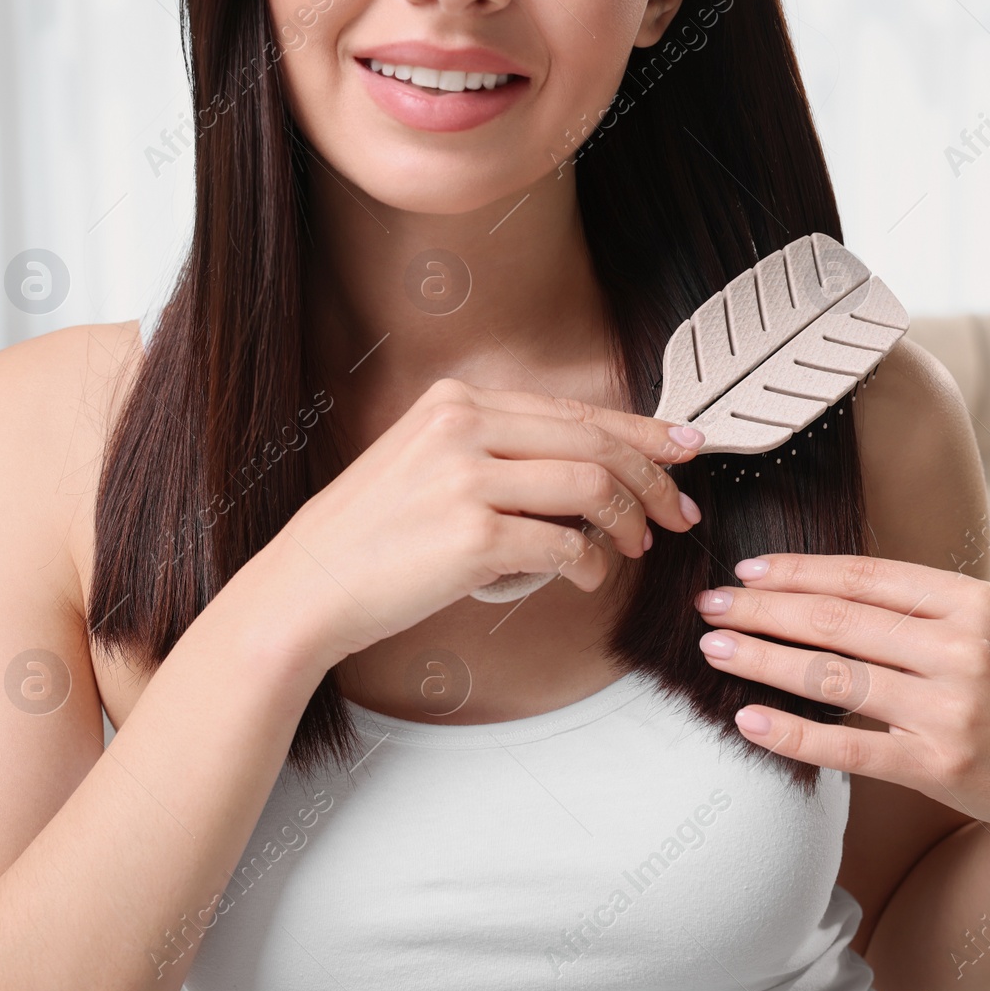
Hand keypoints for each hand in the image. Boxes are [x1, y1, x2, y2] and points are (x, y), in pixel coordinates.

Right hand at [238, 378, 703, 672]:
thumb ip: (497, 453)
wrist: (306, 588)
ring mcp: (465, 479)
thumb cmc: (371, 538)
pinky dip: (590, 564)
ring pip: (591, 486)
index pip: (574, 409)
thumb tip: (591, 473)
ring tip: (635, 546)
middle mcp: (462, 426)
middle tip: (679, 510)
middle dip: (653, 478)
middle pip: (595, 442)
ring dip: (628, 520)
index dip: (641, 430)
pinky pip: (564, 545)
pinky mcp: (472, 537)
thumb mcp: (426, 464)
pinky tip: (587, 575)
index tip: (683, 448)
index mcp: (456, 402)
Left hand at [692, 554, 989, 844]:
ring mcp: (950, 709)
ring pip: (834, 676)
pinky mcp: (938, 764)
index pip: (864, 577)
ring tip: (715, 649)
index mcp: (971, 600)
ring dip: (763, 660)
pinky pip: (849, 745)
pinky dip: (793, 732)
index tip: (746, 571)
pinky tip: (749, 719)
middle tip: (708, 604)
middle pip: (838, 621)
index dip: (797, 571)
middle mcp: (962, 648)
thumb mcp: (980, 623)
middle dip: (763, 610)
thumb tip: (810, 582)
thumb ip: (911, 602)